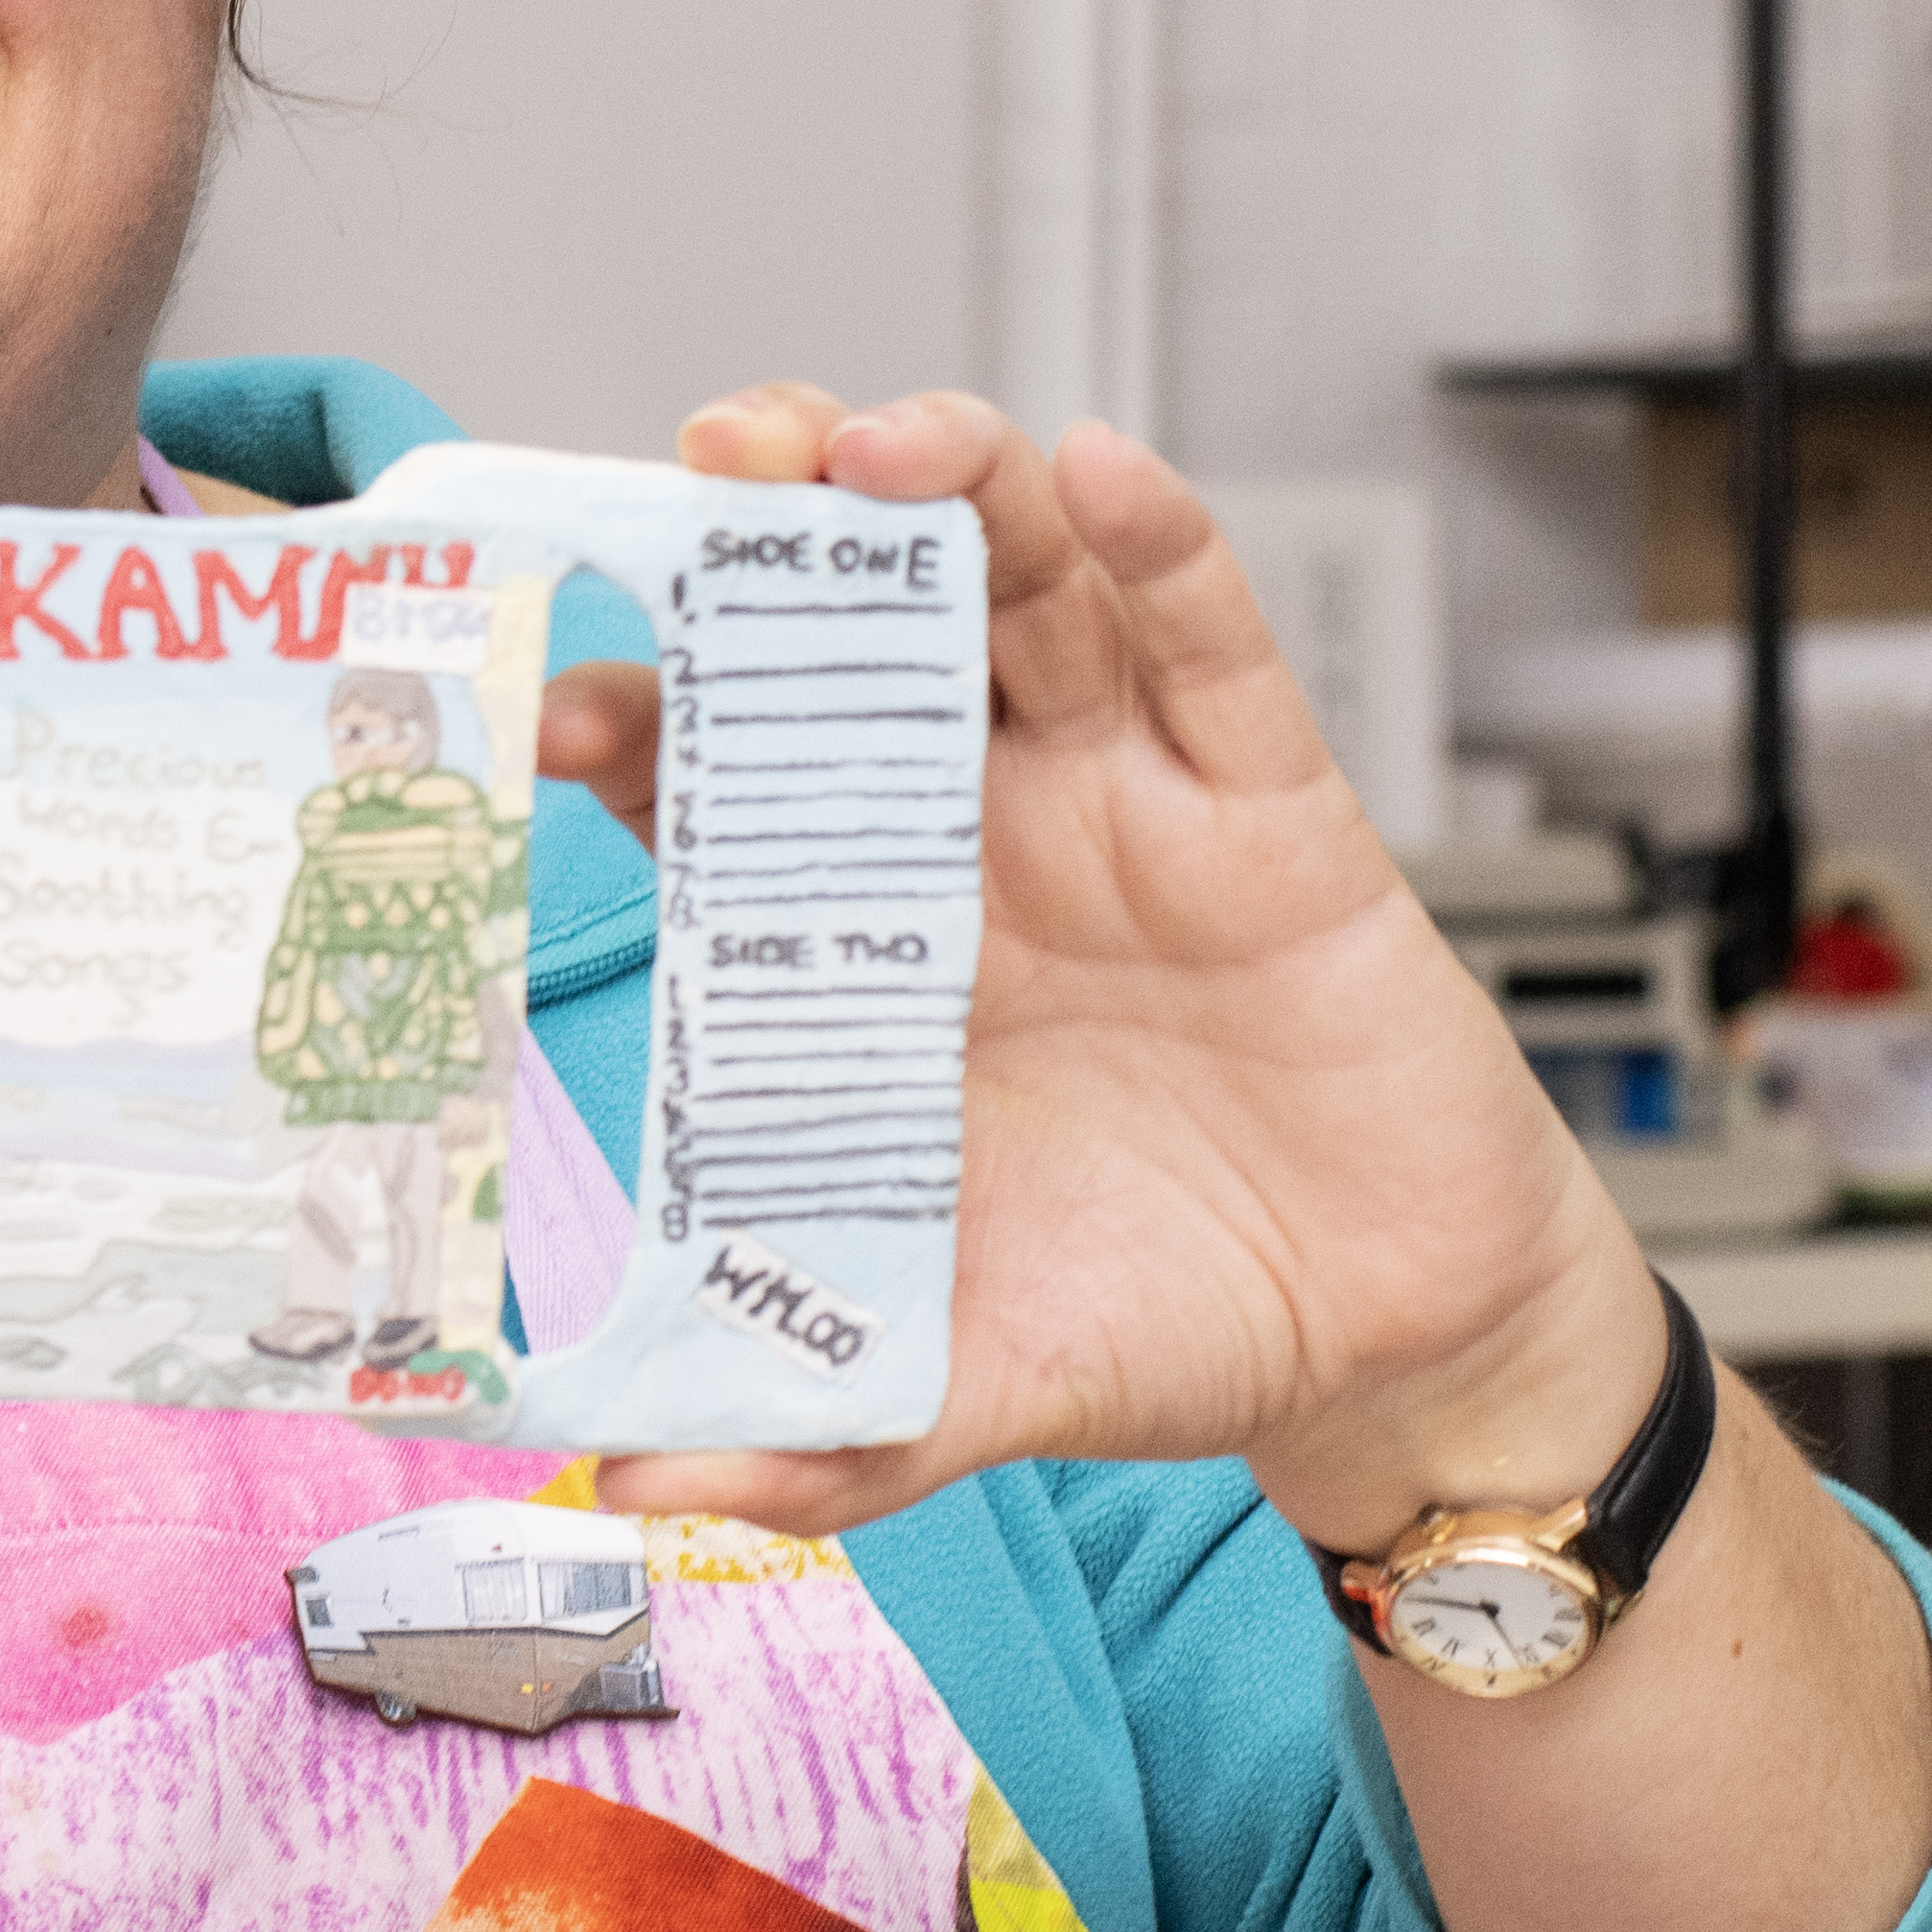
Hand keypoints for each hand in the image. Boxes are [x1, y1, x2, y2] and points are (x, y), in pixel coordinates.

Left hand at [539, 388, 1665, 1553]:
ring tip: (874, 445)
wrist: (1383, 1350)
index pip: (718, 781)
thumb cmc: (1156, 1316)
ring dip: (954, 482)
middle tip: (707, 464)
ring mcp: (1126, 800)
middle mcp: (979, 833)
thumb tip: (626, 1487)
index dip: (635, 719)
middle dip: (780, 521)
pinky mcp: (1275, 810)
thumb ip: (805, 1431)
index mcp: (867, 940)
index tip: (547, 704)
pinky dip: (1163, 547)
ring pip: (1025, 582)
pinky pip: (1213, 647)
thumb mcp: (956, 1388)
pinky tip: (1103, 474)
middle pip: (859, 620)